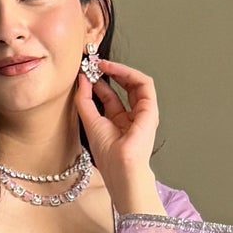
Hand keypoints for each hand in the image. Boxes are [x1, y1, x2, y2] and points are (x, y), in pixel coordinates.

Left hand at [75, 59, 162, 216]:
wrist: (122, 170)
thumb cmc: (109, 157)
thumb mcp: (90, 121)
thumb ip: (85, 100)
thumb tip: (82, 79)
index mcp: (119, 122)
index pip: (111, 94)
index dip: (98, 81)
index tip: (86, 71)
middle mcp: (133, 116)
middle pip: (124, 86)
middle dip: (109, 72)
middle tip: (94, 62)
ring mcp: (144, 113)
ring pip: (135, 82)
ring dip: (118, 69)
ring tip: (101, 63)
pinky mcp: (151, 109)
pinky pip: (143, 84)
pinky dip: (128, 73)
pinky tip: (113, 69)